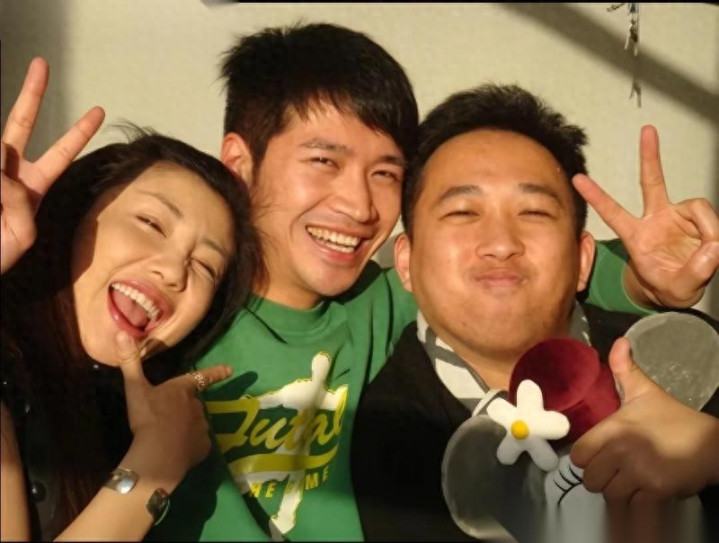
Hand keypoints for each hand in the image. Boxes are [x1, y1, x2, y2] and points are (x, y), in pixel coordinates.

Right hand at [1, 57, 103, 273]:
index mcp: (32, 186)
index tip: (99, 110)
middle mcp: (9, 170)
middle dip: (32, 93)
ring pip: (0, 149)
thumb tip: (3, 173)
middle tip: (42, 63)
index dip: (79, 132)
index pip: (61, 153)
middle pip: (22, 123)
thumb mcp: (22, 235)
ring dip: (1, 184)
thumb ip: (20, 204)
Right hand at [114, 330, 231, 486]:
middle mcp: (196, 406)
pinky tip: (178, 452)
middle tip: (170, 418)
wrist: (159, 453)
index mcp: (182, 390)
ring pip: (197, 424)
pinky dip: (190, 446)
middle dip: (186, 408)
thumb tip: (122, 332)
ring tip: (172, 437)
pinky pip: (198, 444)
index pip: (201, 377)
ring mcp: (202, 427)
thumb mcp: (135, 389)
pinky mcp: (203, 447)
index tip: (230, 369)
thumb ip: (130, 363)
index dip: (216, 372)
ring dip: (188, 427)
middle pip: (194, 404)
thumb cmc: (148, 418)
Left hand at [570, 338, 718, 503]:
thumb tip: (619, 342)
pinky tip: (641, 494)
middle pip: (590, 479)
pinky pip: (631, 506)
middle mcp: (622, 451)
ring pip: (609, 495)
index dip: (585, 458)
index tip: (595, 456)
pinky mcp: (656, 492)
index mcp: (615, 428)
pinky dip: (634, 504)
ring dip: (616, 492)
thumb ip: (625, 370)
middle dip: (600, 478)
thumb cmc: (674, 419)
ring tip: (626, 482)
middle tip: (611, 472)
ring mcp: (639, 473)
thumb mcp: (647, 392)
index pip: (579, 454)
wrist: (712, 445)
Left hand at [572, 125, 718, 307]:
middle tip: (647, 130)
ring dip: (708, 229)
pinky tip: (715, 248)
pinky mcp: (697, 219)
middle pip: (651, 182)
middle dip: (649, 156)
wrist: (681, 290)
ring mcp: (677, 216)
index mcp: (637, 236)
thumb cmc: (670, 287)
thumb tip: (714, 246)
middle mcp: (656, 219)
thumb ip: (695, 270)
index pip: (613, 213)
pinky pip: (711, 221)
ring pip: (697, 207)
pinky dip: (716, 233)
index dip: (597, 197)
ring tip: (711, 252)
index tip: (577, 179)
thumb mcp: (678, 288)